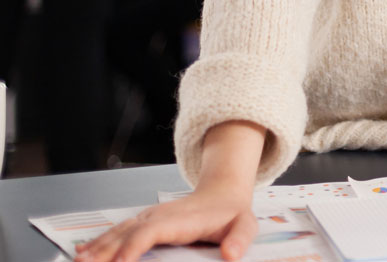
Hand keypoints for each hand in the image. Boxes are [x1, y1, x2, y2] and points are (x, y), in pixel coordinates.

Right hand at [74, 183, 256, 261]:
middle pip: (126, 233)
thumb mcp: (245, 224)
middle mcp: (159, 216)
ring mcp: (148, 217)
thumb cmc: (232, 213)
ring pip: (117, 232)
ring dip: (96, 248)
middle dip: (104, 252)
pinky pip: (117, 232)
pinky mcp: (143, 222)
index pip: (151, 232)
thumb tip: (231, 254)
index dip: (133, 247)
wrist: (223, 192)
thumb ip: (240, 239)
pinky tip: (82, 253)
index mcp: (180, 219)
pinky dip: (98, 242)